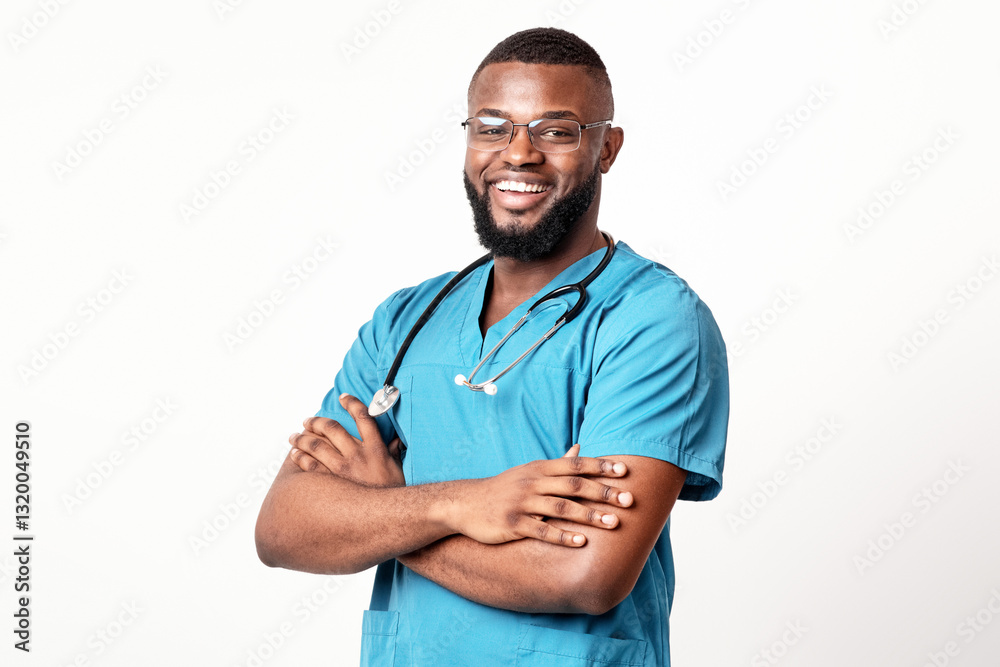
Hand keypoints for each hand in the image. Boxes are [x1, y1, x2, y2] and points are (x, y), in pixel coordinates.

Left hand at [288, 393, 404, 487]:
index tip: (343, 397)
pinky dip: (300, 458)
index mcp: (376, 448)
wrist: (389, 516)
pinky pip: (311, 466)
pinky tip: (295, 455)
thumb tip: (397, 442)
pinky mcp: (333, 483)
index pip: (363, 417)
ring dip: (302, 438)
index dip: (352, 403)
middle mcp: (358, 454)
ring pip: (317, 445)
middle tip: (307, 421)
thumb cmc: (393, 493)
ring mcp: (344, 469)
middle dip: (316, 422)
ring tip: (294, 437)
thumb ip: (394, 452)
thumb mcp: (398, 468)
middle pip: (332, 428)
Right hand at [449, 446, 633, 546]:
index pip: (575, 464)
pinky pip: (541, 530)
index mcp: (540, 468)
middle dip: (603, 492)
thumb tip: (580, 449)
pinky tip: (581, 542)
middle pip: (573, 485)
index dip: (600, 467)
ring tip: (614, 523)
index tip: (624, 471)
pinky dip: (562, 535)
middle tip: (629, 499)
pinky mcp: (513, 524)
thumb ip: (557, 464)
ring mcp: (522, 503)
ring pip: (562, 508)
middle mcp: (533, 482)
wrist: (466, 504)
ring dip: (590, 515)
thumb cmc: (504, 488)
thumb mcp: (529, 471)